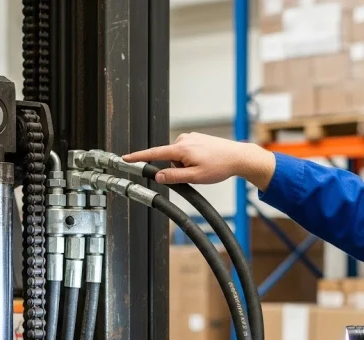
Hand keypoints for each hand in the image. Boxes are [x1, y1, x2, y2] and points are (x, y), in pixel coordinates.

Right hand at [122, 132, 276, 188]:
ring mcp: (191, 137)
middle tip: (196, 173)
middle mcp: (184, 139)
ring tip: (203, 167)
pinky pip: (186, 152)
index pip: (154, 153)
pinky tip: (205, 162)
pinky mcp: (197, 138)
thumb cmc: (220, 166)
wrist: (238, 157)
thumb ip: (174, 177)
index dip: (138, 157)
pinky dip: (191, 160)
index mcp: (181, 149)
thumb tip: (158, 176)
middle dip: (176, 169)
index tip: (125, 158)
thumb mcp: (195, 177)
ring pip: (178, 157)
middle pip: (168, 159)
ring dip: (185, 165)